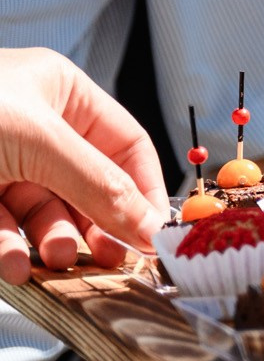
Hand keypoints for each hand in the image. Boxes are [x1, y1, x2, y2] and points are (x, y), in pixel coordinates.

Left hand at [0, 50, 165, 280]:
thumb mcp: (36, 139)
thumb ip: (98, 182)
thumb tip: (148, 224)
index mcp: (59, 95)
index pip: (124, 144)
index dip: (141, 188)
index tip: (153, 235)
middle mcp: (33, 131)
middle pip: (88, 187)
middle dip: (94, 225)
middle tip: (108, 262)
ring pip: (44, 216)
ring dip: (51, 242)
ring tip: (50, 259)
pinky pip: (2, 234)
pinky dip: (9, 252)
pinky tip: (11, 265)